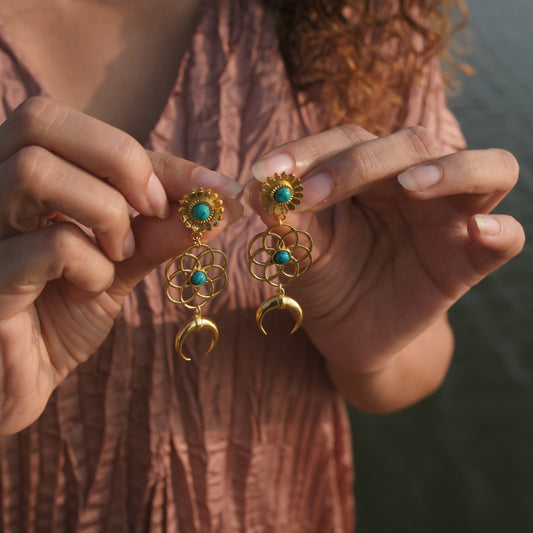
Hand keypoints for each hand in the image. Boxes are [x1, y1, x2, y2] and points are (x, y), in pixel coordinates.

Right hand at [0, 97, 241, 433]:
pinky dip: (92, 265)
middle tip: (155, 209)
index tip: (215, 186)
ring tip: (119, 254)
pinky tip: (90, 288)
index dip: (154, 155)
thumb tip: (221, 201)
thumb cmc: (59, 316)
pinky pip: (50, 245)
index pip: (80, 131)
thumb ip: (159, 231)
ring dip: (106, 212)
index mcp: (17, 176)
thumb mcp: (119, 265)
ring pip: (36, 172)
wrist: (16, 382)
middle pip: (40, 119)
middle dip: (121, 159)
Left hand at [248, 125, 524, 372]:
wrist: (348, 332)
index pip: (349, 138)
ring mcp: (449, 217)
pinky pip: (508, 236)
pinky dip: (499, 230)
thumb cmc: (323, 281)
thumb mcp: (298, 252)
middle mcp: (414, 184)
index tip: (267, 173)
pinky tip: (476, 232)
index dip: (310, 151)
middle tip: (312, 193)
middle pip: (411, 144)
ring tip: (412, 185)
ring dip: (452, 169)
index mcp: (368, 174)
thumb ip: (286, 220)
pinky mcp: (470, 259)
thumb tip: (257, 186)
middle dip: (359, 163)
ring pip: (488, 168)